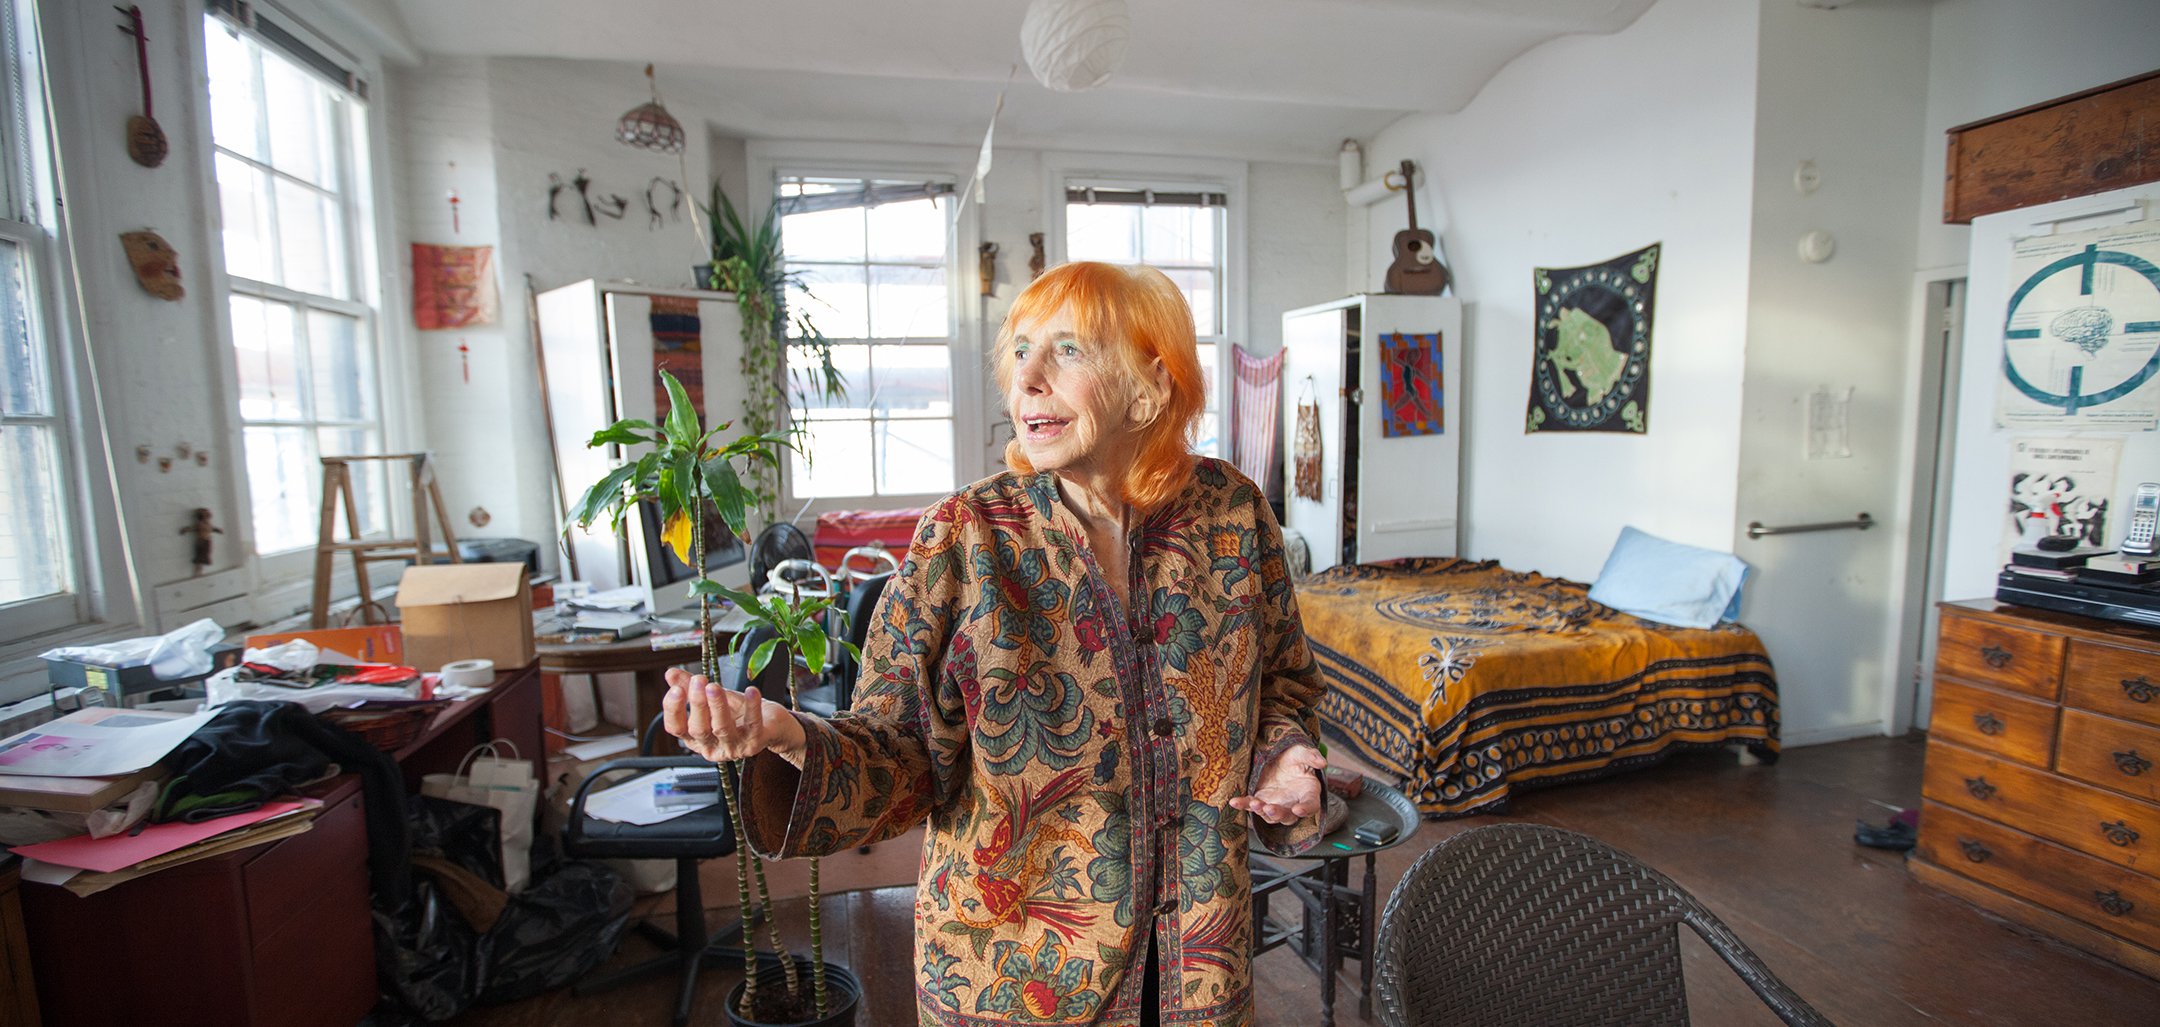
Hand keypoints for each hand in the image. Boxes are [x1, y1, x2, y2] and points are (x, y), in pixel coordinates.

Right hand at [661, 667, 808, 765]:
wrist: (771, 724)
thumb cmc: (738, 713)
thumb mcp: (712, 698)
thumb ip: (690, 686)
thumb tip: (670, 673)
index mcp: (696, 738)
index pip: (676, 729)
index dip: (673, 710)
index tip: (675, 689)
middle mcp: (712, 746)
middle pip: (699, 730)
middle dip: (697, 704)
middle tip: (698, 681)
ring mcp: (734, 747)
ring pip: (722, 729)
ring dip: (718, 706)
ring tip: (714, 686)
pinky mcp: (755, 742)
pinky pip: (753, 724)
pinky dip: (752, 707)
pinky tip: (751, 691)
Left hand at [1230, 743, 1326, 825]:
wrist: (1278, 757)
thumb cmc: (1294, 756)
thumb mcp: (1302, 752)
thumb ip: (1311, 756)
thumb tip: (1322, 762)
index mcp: (1308, 793)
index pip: (1310, 805)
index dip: (1306, 809)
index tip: (1299, 809)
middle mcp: (1292, 803)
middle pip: (1288, 816)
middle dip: (1279, 814)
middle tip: (1270, 808)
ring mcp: (1276, 804)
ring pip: (1269, 815)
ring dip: (1261, 811)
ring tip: (1254, 803)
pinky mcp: (1260, 800)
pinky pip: (1251, 805)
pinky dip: (1243, 805)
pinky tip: (1234, 802)